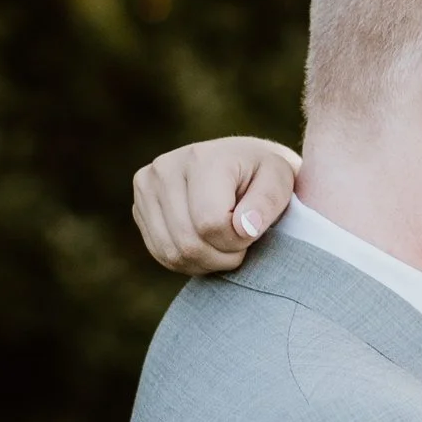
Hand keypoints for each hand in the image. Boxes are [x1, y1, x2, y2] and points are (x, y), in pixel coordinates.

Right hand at [130, 135, 298, 273]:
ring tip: (226, 245)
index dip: (238, 240)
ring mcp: (146, 188)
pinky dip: (188, 262)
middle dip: (222, 256)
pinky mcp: (139, 207)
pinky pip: (161, 255)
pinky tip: (207, 246)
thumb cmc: (265, 175)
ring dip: (206, 262)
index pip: (210, 223)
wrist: (241, 164)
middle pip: (188, 242)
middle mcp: (164, 169)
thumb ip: (267, 203)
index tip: (254, 229)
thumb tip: (242, 228)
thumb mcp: (282, 180)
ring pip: (172, 254)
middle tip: (242, 243)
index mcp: (200, 158)